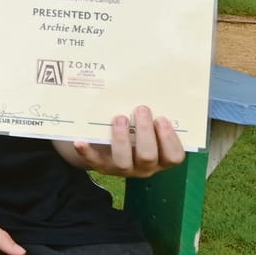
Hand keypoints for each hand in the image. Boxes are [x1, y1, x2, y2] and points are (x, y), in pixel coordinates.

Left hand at [55, 105, 182, 178]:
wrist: (110, 146)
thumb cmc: (138, 131)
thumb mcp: (149, 125)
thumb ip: (154, 115)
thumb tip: (153, 85)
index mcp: (161, 157)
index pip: (174, 156)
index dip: (170, 139)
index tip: (162, 118)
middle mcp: (145, 167)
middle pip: (148, 156)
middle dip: (145, 132)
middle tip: (141, 109)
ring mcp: (123, 169)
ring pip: (124, 161)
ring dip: (122, 138)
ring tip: (119, 117)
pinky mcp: (102, 167)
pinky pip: (94, 161)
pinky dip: (87, 151)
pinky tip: (80, 140)